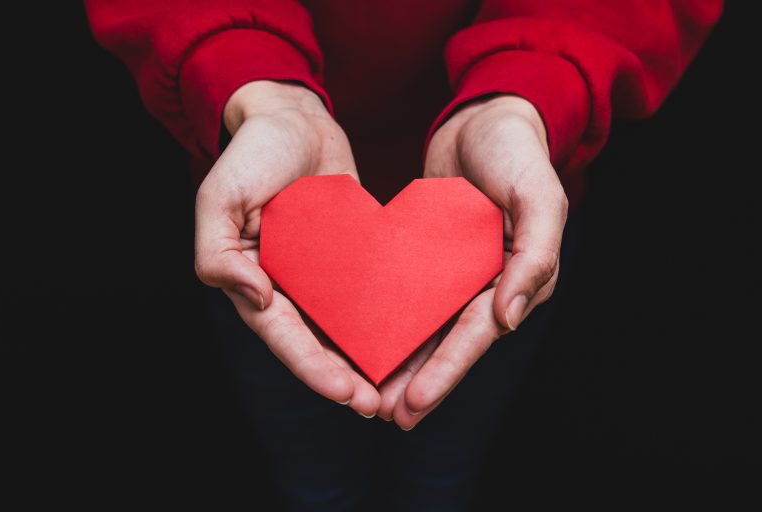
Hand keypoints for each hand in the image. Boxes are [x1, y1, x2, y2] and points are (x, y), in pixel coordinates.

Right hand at [195, 81, 380, 416]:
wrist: (293, 116)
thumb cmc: (252, 154)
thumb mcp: (220, 198)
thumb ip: (218, 254)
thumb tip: (253, 298)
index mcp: (253, 279)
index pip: (284, 336)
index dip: (313, 369)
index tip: (347, 394)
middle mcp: (287, 283)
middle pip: (316, 342)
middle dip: (345, 377)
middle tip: (377, 406)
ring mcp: (320, 270)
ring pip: (344, 325)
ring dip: (367, 356)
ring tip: (398, 385)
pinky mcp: (348, 253)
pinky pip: (366, 289)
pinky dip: (383, 313)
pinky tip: (413, 331)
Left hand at [388, 95, 568, 428]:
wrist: (486, 116)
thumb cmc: (518, 152)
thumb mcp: (539, 195)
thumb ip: (536, 255)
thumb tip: (509, 319)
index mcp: (519, 278)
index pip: (478, 335)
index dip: (447, 372)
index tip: (414, 404)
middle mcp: (489, 283)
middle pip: (450, 343)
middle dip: (420, 382)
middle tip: (385, 415)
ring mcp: (458, 272)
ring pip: (428, 327)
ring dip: (402, 362)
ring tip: (370, 396)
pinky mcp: (431, 256)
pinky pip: (410, 293)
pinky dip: (390, 319)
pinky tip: (363, 339)